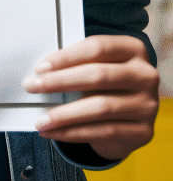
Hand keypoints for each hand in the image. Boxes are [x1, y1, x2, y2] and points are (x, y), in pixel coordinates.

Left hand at [23, 34, 158, 160]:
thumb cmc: (104, 84)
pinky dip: (74, 133)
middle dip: (59, 82)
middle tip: (32, 86)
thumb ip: (76, 63)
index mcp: (133, 49)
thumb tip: (41, 72)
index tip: (40, 68)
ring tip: (41, 119)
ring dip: (64, 114)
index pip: (97, 48)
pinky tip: (55, 132)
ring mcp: (148, 104)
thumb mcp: (95, 65)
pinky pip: (104, 131)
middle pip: (98, 76)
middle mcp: (146, 75)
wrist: (128, 116)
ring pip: (100, 107)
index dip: (66, 57)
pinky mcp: (144, 131)